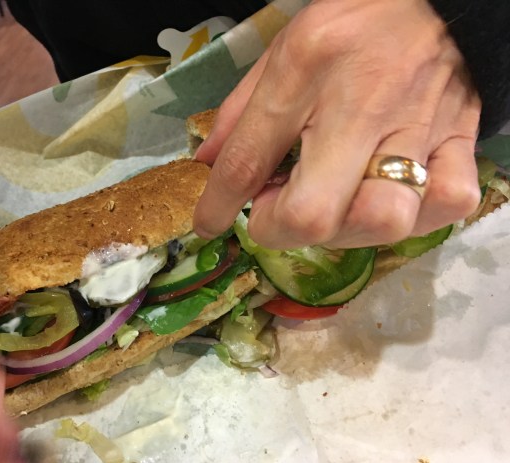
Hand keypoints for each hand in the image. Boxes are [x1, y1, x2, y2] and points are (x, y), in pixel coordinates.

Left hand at [193, 0, 481, 249]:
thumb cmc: (352, 24)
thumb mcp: (282, 50)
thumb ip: (240, 112)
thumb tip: (208, 166)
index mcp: (306, 68)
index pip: (249, 159)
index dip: (218, 206)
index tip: (209, 224)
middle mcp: (361, 102)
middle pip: (313, 213)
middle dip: (280, 229)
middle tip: (276, 210)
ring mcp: (418, 125)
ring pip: (382, 220)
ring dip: (343, 231)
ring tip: (331, 206)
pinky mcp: (462, 138)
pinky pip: (446, 204)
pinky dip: (413, 218)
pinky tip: (387, 197)